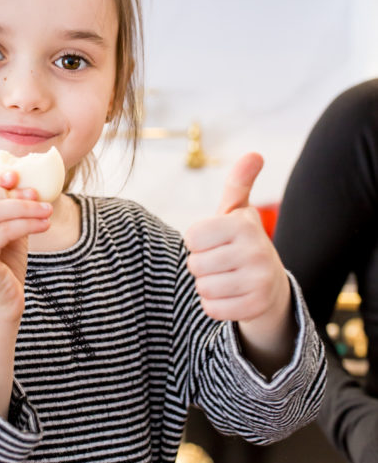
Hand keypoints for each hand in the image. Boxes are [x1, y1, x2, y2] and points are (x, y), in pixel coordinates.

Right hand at [0, 171, 51, 329]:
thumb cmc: (3, 268)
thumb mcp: (5, 230)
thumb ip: (7, 206)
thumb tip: (16, 175)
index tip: (19, 179)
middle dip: (10, 192)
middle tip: (38, 196)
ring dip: (24, 207)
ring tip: (47, 210)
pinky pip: (1, 230)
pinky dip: (26, 223)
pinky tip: (44, 224)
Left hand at [184, 153, 293, 371]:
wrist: (271, 284)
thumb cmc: (242, 242)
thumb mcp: (238, 212)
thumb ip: (239, 182)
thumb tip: (255, 154)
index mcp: (244, 225)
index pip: (191, 238)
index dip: (197, 242)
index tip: (215, 241)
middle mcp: (256, 251)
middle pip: (195, 265)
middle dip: (201, 265)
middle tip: (222, 262)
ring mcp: (259, 281)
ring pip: (202, 288)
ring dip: (207, 285)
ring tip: (227, 277)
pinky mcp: (256, 307)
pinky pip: (212, 308)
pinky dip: (215, 304)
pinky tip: (231, 295)